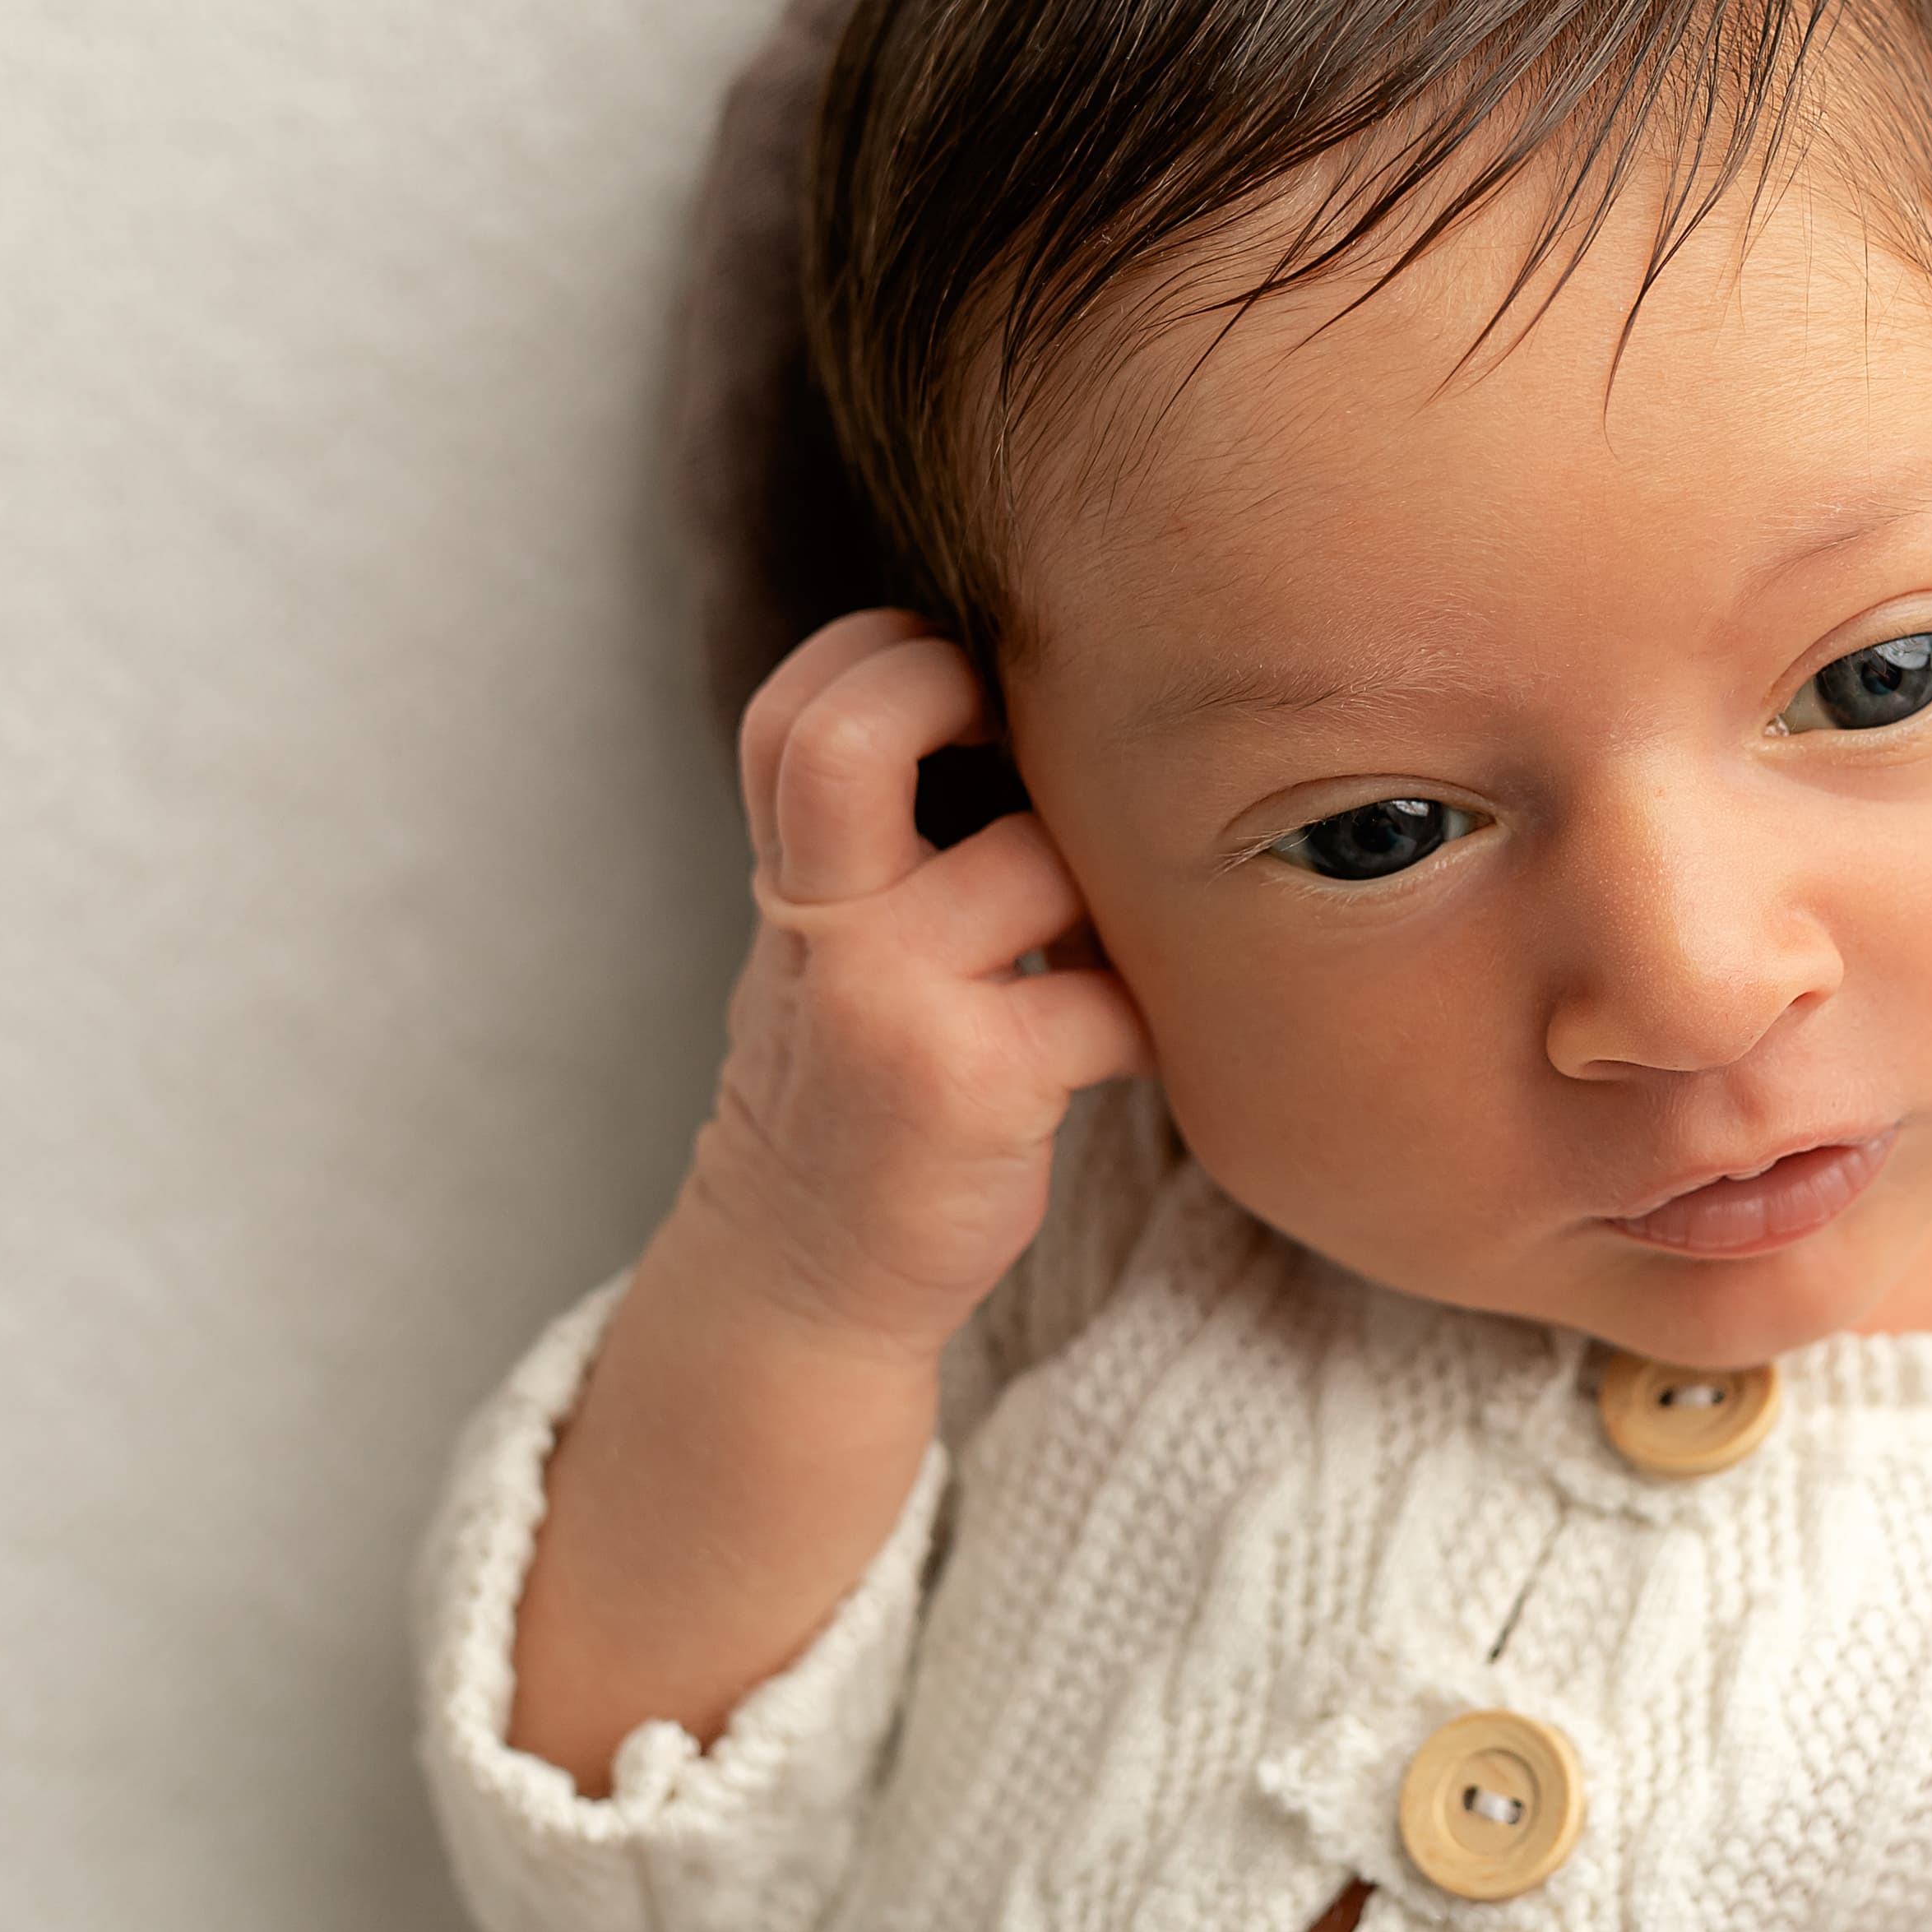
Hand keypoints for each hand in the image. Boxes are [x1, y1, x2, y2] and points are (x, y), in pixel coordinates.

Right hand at [681, 609, 1151, 1354]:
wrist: (804, 1272)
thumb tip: (1041, 705)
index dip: (886, 659)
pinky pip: (1110, 998)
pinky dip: (1142, 1022)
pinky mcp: (970, 1084)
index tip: (966, 693)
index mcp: (789, 881)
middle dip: (956, 692)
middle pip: (850, 738)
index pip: (795, 710)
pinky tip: (1122, 1052)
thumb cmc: (850, 1082)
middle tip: (1030, 750)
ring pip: (1038, 857)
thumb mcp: (825, 947)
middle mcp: (820, 926)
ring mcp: (888, 1003)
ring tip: (1100, 949)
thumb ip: (880, 839)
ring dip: (1104, 895)